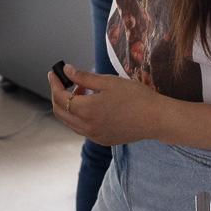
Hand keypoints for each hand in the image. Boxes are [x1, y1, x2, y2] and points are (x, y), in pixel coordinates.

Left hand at [48, 63, 163, 146]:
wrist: (156, 119)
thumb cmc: (136, 97)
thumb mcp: (108, 81)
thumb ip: (83, 77)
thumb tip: (66, 70)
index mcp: (87, 110)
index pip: (59, 97)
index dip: (54, 84)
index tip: (53, 73)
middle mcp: (87, 127)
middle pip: (60, 112)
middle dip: (59, 95)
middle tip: (68, 81)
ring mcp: (94, 136)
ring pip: (70, 122)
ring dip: (70, 106)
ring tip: (84, 90)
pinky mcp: (102, 140)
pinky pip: (81, 129)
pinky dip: (79, 116)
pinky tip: (92, 104)